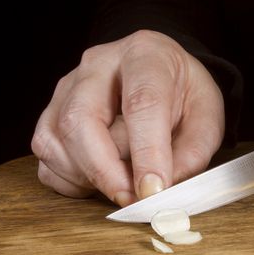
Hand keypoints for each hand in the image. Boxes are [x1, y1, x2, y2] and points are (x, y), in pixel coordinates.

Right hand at [31, 30, 224, 205]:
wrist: (157, 76)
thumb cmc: (181, 94)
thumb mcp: (206, 116)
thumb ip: (192, 152)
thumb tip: (163, 190)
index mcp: (145, 55)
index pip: (141, 103)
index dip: (146, 152)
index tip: (153, 191)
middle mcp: (97, 66)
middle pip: (80, 119)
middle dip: (104, 171)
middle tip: (132, 199)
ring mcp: (66, 89)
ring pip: (55, 142)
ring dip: (88, 178)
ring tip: (122, 182)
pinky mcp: (50, 115)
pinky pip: (47, 159)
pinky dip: (71, 181)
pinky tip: (98, 178)